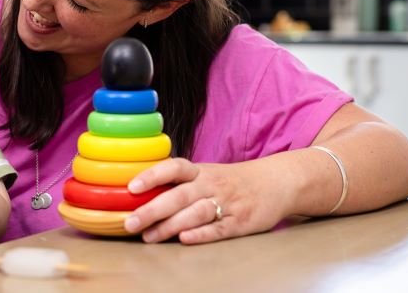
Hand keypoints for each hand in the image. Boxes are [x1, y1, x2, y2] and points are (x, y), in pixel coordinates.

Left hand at [123, 157, 288, 243]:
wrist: (276, 182)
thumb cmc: (232, 181)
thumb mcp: (207, 174)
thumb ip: (179, 183)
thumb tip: (140, 195)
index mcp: (200, 171)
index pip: (174, 168)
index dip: (152, 175)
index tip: (131, 187)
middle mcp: (211, 185)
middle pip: (179, 195)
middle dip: (152, 210)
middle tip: (130, 223)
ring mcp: (227, 203)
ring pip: (196, 213)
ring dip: (171, 225)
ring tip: (150, 236)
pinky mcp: (240, 221)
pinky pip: (219, 228)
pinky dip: (202, 234)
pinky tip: (185, 240)